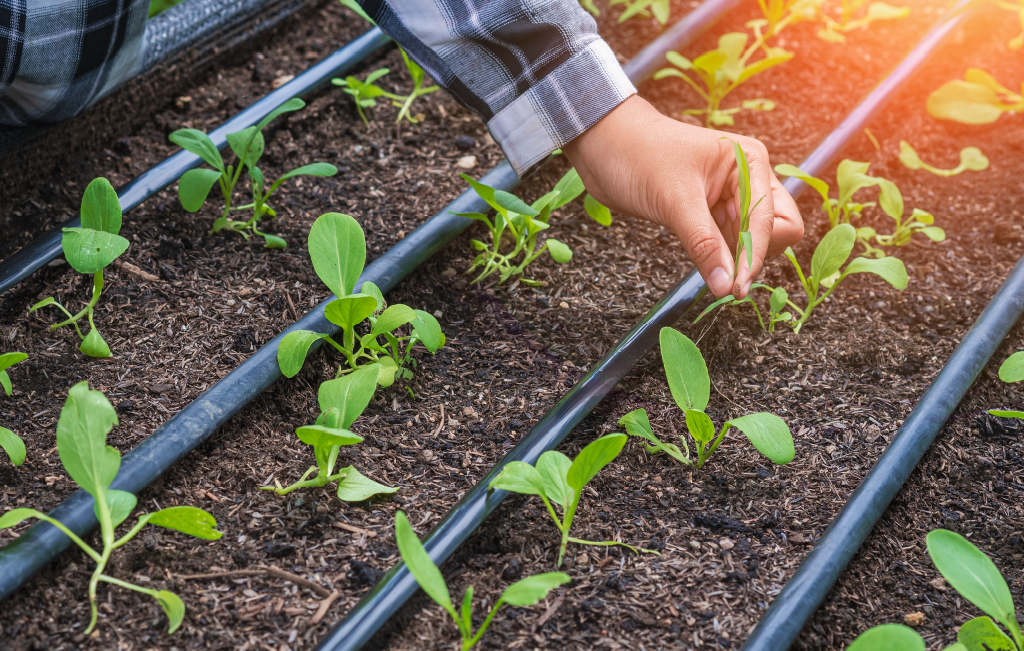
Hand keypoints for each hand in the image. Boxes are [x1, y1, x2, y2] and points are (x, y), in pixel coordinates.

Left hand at [562, 95, 802, 298]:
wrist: (603, 144)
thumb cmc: (638, 156)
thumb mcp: (674, 201)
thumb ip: (704, 244)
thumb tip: (726, 286)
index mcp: (750, 163)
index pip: (774, 220)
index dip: (755, 255)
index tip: (735, 287)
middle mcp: (747, 179)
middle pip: (777, 230)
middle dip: (755, 255)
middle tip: (727, 278)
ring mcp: (730, 197)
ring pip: (753, 241)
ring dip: (738, 260)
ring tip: (714, 272)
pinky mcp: (709, 213)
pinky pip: (730, 243)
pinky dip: (722, 258)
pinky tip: (708, 267)